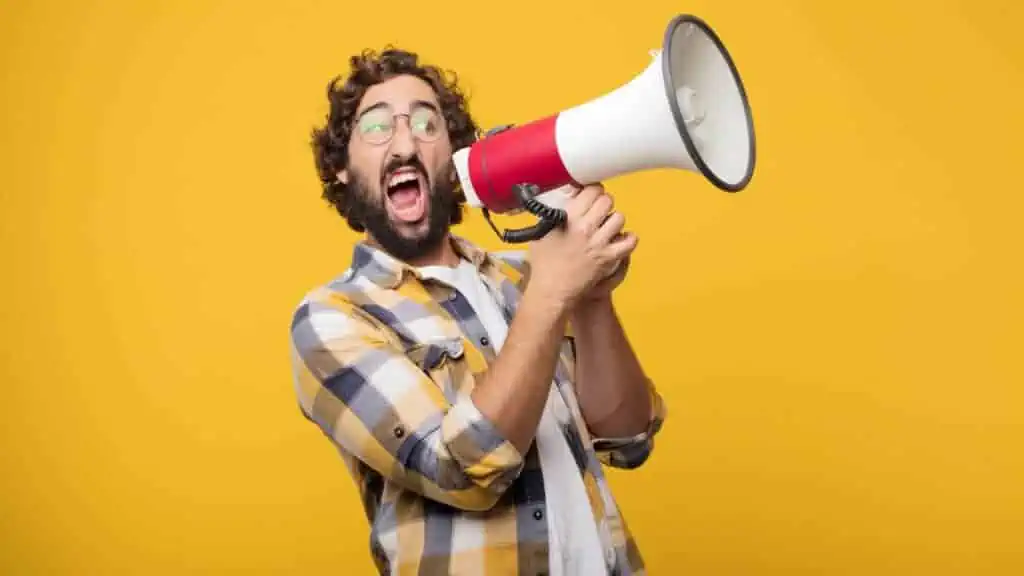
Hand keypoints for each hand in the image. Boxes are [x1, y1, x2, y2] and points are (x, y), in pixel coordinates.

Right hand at [527, 183, 637, 310]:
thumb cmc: (543, 263)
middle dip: (604, 203)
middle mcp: (586, 227)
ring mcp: (599, 242)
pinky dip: (628, 238)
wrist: (552, 290)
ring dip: (614, 220)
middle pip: (607, 200)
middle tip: (599, 212)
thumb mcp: (541, 232)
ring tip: (607, 227)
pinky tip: (621, 239)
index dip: (593, 191)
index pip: (591, 191)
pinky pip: (629, 242)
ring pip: (619, 217)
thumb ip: (554, 214)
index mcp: (568, 218)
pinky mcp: (608, 258)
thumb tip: (567, 200)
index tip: (590, 196)